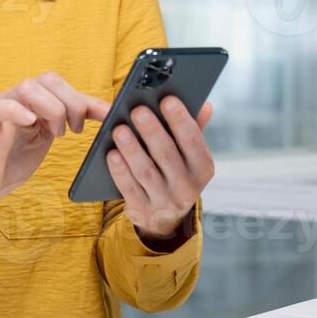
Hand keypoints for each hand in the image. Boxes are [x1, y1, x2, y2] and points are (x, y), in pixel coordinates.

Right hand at [0, 72, 109, 228]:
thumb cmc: (11, 162)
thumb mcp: (45, 139)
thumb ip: (66, 122)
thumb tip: (103, 115)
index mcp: (31, 101)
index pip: (62, 86)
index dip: (88, 99)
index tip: (109, 115)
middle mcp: (15, 98)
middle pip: (49, 79)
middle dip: (71, 102)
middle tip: (76, 129)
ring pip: (28, 87)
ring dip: (51, 108)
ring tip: (56, 133)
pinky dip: (17, 110)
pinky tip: (31, 123)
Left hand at [105, 96, 214, 241]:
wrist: (164, 218)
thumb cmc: (176, 172)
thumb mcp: (190, 155)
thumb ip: (194, 129)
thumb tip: (205, 105)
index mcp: (202, 168)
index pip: (193, 141)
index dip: (181, 120)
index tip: (168, 99)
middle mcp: (187, 187)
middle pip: (167, 155)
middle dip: (152, 131)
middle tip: (138, 111)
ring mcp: (164, 202)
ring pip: (146, 172)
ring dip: (132, 149)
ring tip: (119, 129)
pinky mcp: (142, 210)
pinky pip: (129, 189)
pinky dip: (120, 171)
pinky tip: (111, 153)